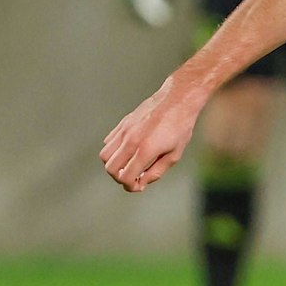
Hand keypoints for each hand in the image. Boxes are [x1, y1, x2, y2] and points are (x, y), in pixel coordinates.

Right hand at [100, 77, 205, 191]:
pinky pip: (109, 141)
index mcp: (145, 150)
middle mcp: (131, 140)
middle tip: (132, 177)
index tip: (139, 186)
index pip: (125, 177)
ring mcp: (125, 130)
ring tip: (129, 164)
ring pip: (105, 155)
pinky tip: (129, 151)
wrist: (178, 99)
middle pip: (110, 168)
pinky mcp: (123, 123)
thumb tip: (142, 183)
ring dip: (114, 164)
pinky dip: (114, 151)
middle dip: (119, 177)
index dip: (131, 186)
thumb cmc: (180, 127)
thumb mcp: (174, 155)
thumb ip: (156, 172)